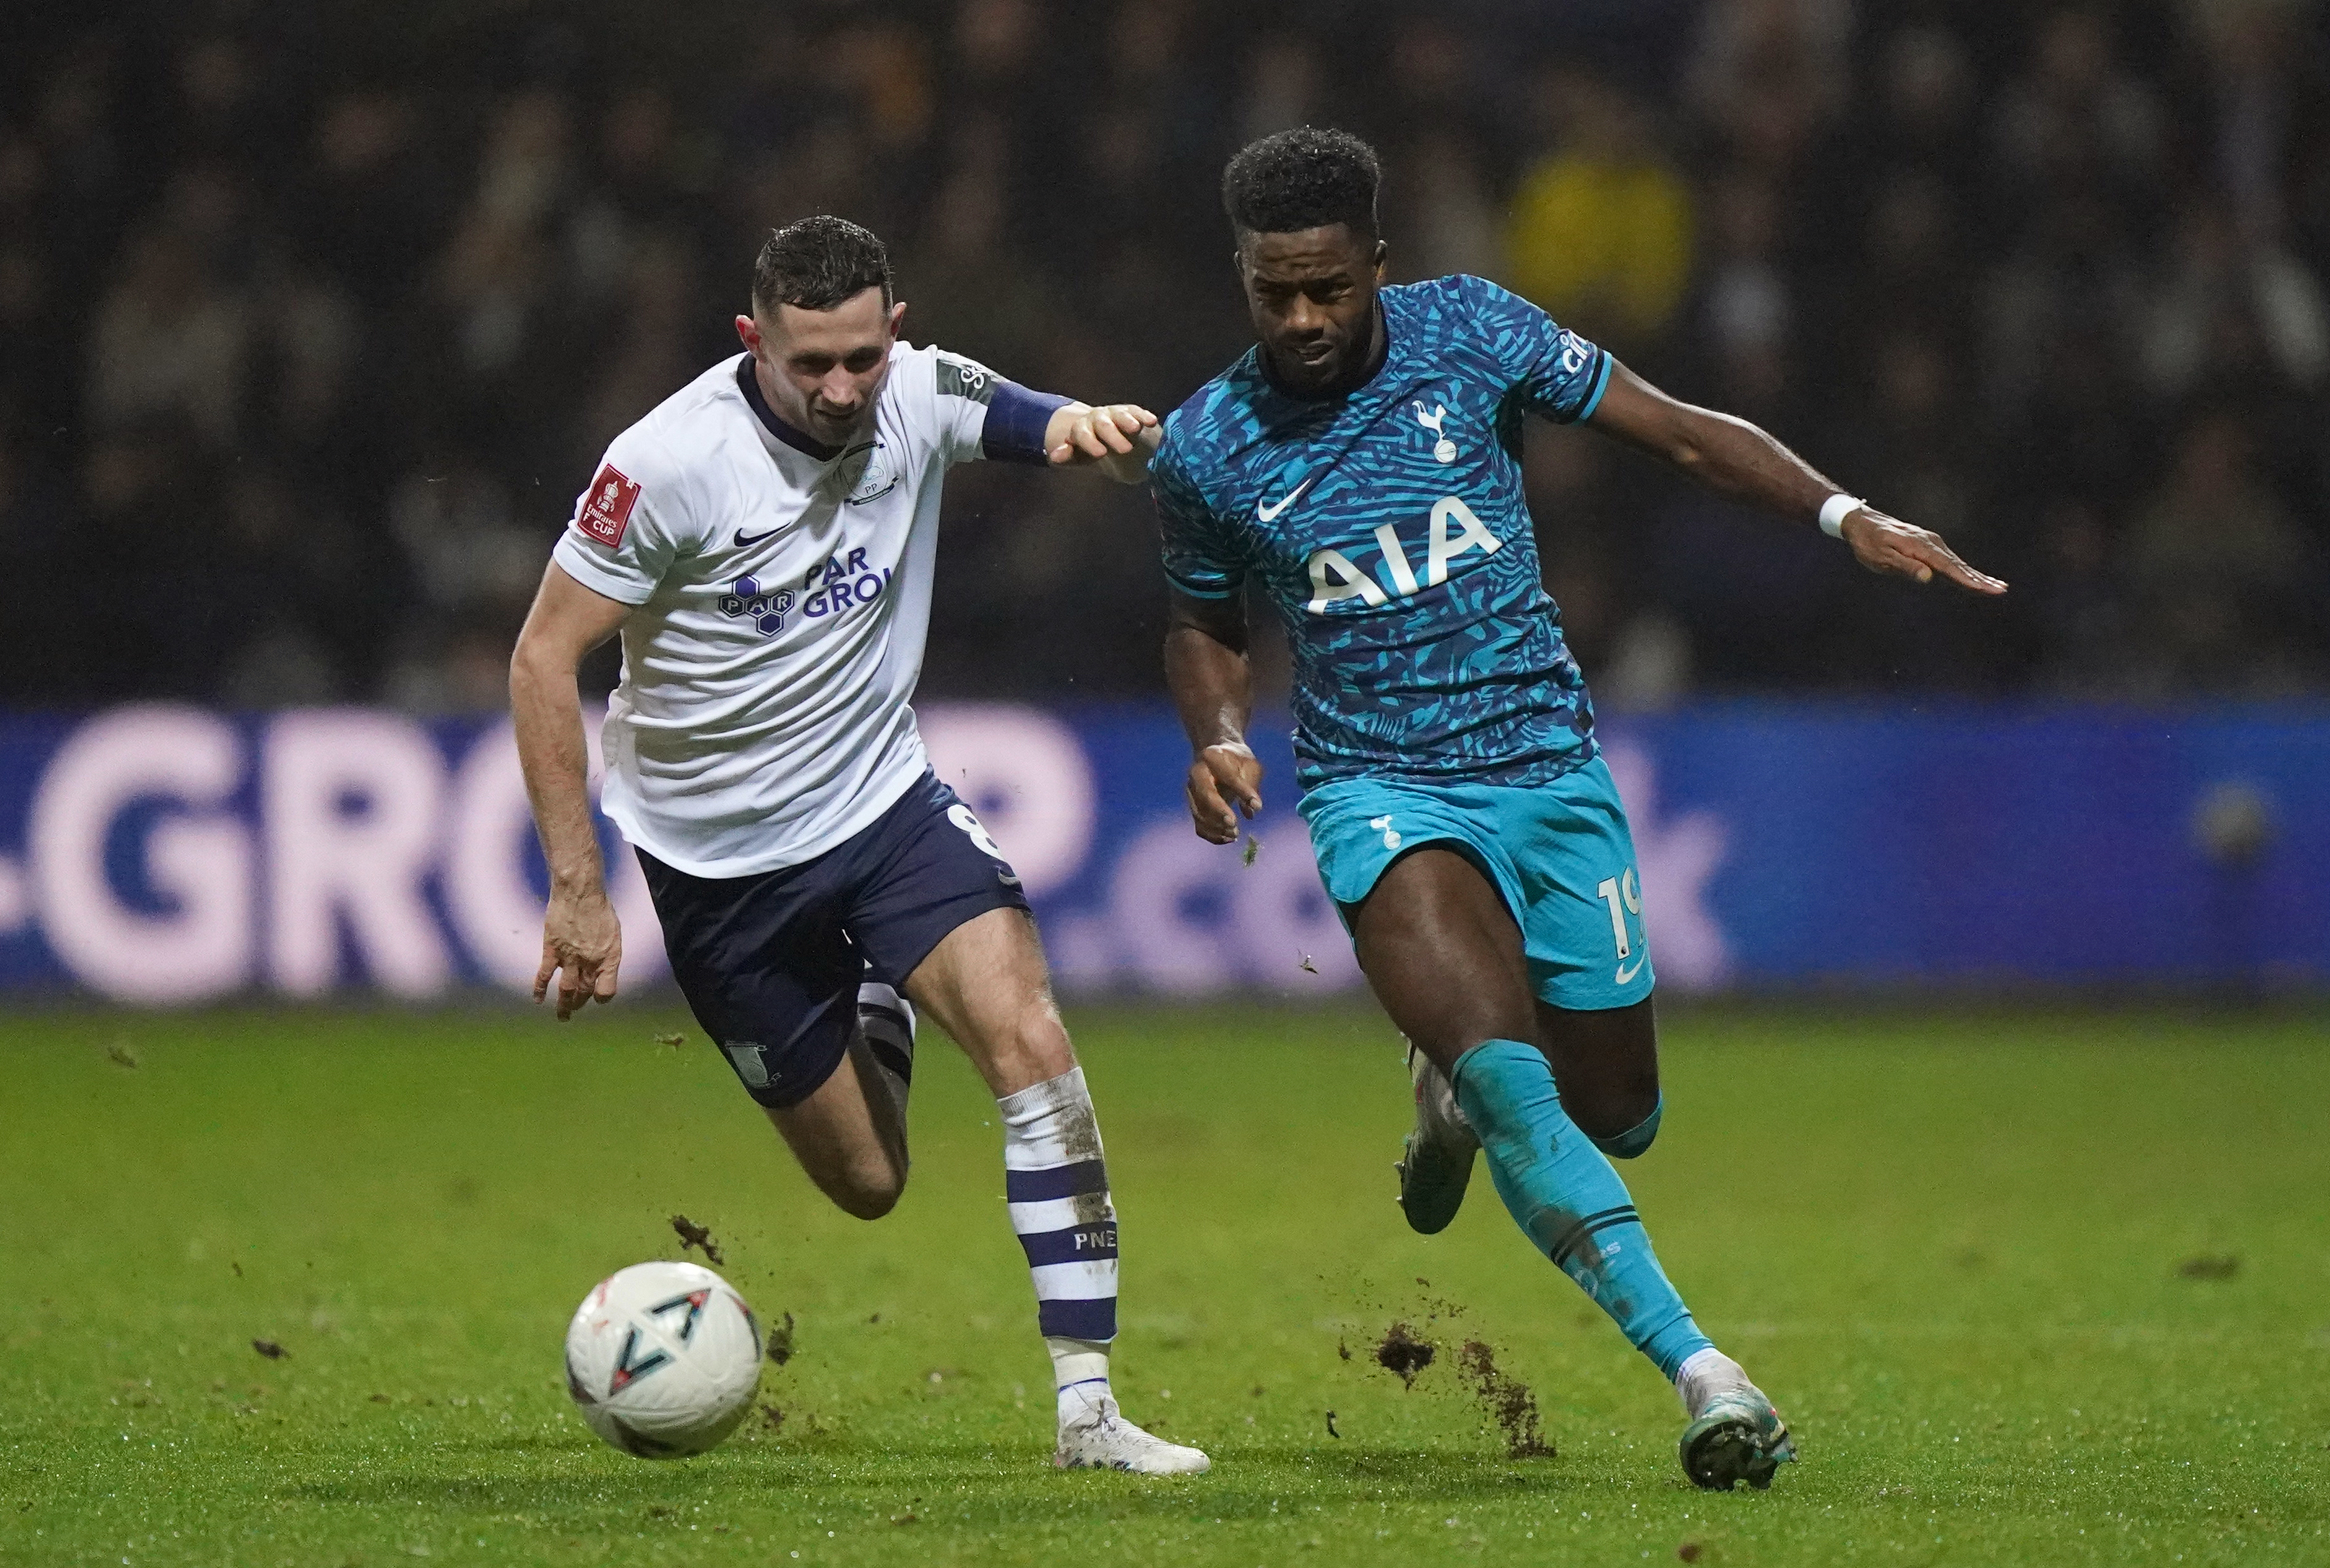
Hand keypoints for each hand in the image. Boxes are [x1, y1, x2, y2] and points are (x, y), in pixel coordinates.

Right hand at [534, 881, 622, 1020]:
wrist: (579, 892)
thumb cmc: (599, 908)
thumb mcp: (613, 932)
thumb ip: (607, 951)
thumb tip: (602, 965)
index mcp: (609, 958)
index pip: (607, 991)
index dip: (602, 998)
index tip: (598, 998)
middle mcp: (590, 962)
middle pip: (585, 991)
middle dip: (581, 1002)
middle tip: (577, 1008)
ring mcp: (569, 958)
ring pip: (566, 990)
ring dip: (564, 1006)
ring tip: (563, 1017)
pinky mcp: (551, 950)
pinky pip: (544, 975)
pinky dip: (540, 989)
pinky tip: (538, 1000)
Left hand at [1046, 402, 1160, 482]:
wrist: (1115, 446)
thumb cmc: (1098, 453)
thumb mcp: (1083, 458)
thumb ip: (1070, 457)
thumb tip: (1054, 457)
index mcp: (1082, 429)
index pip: (1081, 432)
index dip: (1090, 442)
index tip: (1101, 453)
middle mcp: (1098, 418)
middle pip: (1102, 424)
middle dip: (1112, 435)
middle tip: (1125, 450)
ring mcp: (1116, 414)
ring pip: (1120, 415)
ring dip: (1127, 421)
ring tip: (1135, 429)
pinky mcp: (1133, 413)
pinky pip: (1137, 412)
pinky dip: (1143, 416)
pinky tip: (1151, 422)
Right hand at [1186, 741, 1262, 844]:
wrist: (1216, 756)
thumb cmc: (1237, 761)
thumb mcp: (1249, 765)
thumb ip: (1251, 784)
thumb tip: (1253, 809)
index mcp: (1212, 757)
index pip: (1228, 776)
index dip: (1243, 791)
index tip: (1258, 806)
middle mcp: (1196, 773)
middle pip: (1205, 795)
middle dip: (1220, 812)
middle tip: (1234, 824)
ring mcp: (1191, 791)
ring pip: (1199, 813)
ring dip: (1216, 827)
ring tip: (1235, 833)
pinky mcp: (1192, 806)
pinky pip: (1199, 825)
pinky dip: (1212, 835)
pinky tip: (1228, 838)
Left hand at [1841, 507, 2007, 594]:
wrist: (1861, 522)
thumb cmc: (1868, 543)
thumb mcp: (1881, 558)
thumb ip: (1904, 567)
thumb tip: (1928, 577)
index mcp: (1921, 547)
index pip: (1949, 568)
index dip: (1969, 580)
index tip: (1986, 588)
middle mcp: (1931, 543)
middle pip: (1959, 565)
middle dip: (1980, 579)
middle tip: (2001, 590)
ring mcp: (1930, 542)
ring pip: (1956, 562)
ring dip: (1975, 575)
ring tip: (1994, 586)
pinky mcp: (1927, 544)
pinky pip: (1948, 559)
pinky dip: (1961, 569)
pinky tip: (1969, 577)